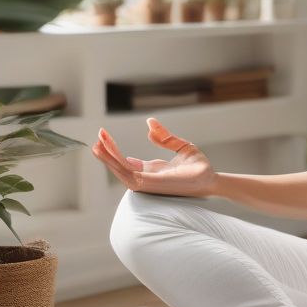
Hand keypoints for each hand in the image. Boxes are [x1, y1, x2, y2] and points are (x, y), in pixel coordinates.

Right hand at [92, 117, 217, 197]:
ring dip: (108, 157)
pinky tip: (109, 152)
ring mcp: (146, 183)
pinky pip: (128, 173)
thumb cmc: (199, 166)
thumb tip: (149, 122)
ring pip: (120, 170)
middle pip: (120, 166)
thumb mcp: (181, 146)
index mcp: (152, 171)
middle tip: (97, 138)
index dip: (115, 152)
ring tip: (97, 144)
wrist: (210, 178)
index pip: (127, 163)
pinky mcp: (149, 184)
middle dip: (107, 153)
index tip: (105, 138)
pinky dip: (116, 163)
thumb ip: (164, 137)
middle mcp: (146, 178)